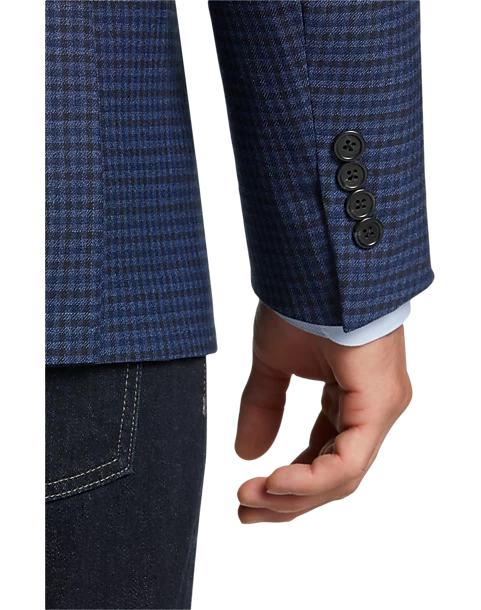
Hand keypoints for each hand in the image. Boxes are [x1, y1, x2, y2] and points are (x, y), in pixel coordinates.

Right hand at [236, 301, 412, 523]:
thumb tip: (245, 455)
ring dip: (294, 496)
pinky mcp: (380, 404)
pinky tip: (275, 483)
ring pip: (342, 477)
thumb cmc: (303, 304)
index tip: (247, 495)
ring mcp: (380, 409)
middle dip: (287, 500)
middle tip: (245, 512)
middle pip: (333, 477)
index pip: (323, 458)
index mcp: (350, 401)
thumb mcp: (273, 364)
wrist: (319, 263)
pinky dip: (311, 480)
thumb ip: (263, 406)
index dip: (286, 483)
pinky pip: (348, 461)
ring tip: (250, 499)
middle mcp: (371, 411)